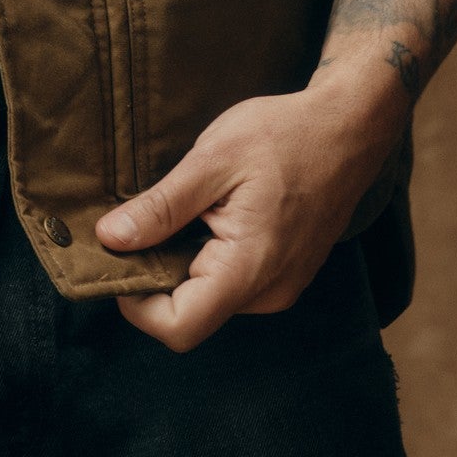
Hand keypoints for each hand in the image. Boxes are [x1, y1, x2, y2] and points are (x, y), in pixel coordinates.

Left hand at [92, 83, 399, 351]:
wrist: (347, 128)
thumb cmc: (283, 136)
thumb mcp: (212, 160)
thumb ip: (161, 207)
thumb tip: (110, 238)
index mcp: (248, 269)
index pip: (178, 327)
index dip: (137, 304)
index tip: (119, 257)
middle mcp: (268, 293)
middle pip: (190, 315)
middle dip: (155, 277)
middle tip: (143, 222)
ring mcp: (281, 287)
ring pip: (209, 299)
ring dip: (182, 265)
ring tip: (185, 210)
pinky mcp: (285, 274)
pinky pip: (232, 283)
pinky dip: (207, 258)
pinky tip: (210, 214)